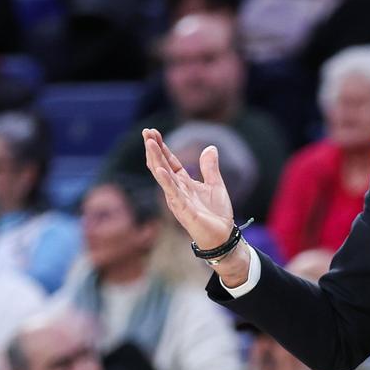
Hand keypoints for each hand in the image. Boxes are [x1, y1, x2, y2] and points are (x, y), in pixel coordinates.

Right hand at [141, 128, 236, 252]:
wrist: (223, 237)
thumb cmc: (217, 214)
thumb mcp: (215, 185)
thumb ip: (210, 167)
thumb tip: (210, 147)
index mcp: (183, 183)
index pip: (169, 162)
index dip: (162, 147)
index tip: (153, 132)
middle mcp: (177, 191)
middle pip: (162, 166)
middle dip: (154, 149)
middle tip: (146, 132)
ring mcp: (178, 200)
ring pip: (163, 177)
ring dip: (156, 160)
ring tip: (150, 144)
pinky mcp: (183, 210)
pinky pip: (173, 194)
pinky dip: (166, 181)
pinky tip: (160, 170)